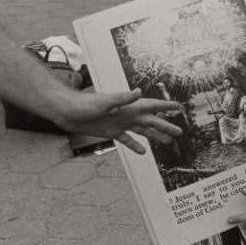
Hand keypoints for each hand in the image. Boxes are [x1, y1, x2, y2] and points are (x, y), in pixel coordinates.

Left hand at [54, 88, 182, 153]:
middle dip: (165, 126)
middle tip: (179, 132)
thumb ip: (122, 98)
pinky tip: (143, 152)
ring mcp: (120, 123)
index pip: (152, 106)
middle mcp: (127, 114)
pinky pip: (127, 140)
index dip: (166, 107)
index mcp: (129, 106)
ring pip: (142, 131)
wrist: (66, 111)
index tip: (179, 107)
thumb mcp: (104, 102)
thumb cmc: (82, 104)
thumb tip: (139, 92)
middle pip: (151, 121)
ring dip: (155, 136)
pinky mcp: (111, 132)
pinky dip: (135, 146)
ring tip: (167, 142)